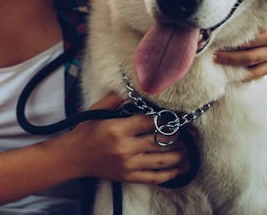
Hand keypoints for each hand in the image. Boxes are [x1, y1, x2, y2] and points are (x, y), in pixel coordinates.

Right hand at [71, 93, 188, 184]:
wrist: (74, 157)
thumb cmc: (86, 130)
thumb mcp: (97, 109)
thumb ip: (116, 98)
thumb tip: (133, 88)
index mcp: (118, 128)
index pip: (150, 122)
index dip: (166, 119)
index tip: (176, 117)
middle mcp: (124, 147)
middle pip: (160, 141)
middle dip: (179, 137)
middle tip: (191, 133)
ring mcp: (127, 164)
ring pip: (162, 160)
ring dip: (180, 155)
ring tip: (190, 149)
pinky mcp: (128, 177)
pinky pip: (155, 177)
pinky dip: (170, 174)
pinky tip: (179, 168)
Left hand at [214, 18, 266, 80]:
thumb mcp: (260, 11)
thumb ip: (245, 15)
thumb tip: (220, 17)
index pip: (248, 36)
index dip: (230, 38)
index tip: (213, 38)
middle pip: (248, 52)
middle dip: (228, 55)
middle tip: (211, 53)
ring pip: (251, 63)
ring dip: (232, 63)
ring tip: (216, 61)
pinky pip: (258, 73)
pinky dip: (244, 75)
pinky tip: (230, 75)